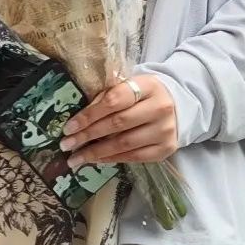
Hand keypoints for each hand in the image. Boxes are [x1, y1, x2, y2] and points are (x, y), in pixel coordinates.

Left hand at [60, 75, 177, 166]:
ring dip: (97, 153)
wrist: (178, 105)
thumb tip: (79, 117)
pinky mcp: (166, 149)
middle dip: (88, 135)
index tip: (69, 126)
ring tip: (76, 158)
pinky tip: (96, 160)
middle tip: (66, 144)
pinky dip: (113, 159)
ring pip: (125, 144)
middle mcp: (159, 108)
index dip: (89, 114)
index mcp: (148, 86)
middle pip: (118, 124)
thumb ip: (107, 95)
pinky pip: (135, 157)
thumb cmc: (144, 93)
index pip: (114, 100)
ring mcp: (164, 131)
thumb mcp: (129, 84)